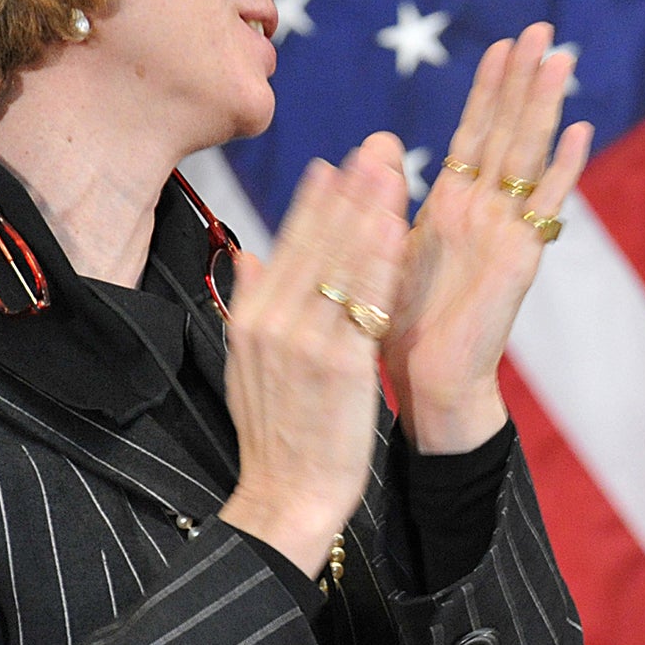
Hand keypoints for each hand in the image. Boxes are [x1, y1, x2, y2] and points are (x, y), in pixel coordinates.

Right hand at [217, 134, 407, 573]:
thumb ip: (252, 306)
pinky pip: (361, 303)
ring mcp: (303, 342)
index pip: (288, 245)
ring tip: (391, 168)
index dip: (317, 201)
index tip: (339, 161)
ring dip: (367, 211)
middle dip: (348, 191)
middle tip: (376, 145)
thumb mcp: (249, 366)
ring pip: (339, 264)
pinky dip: (377, 263)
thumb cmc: (278, 435)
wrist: (286, 499)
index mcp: (251, 318)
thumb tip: (250, 257)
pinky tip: (395, 229)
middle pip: (315, 242)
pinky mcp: (337, 366)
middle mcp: (271, 322)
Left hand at [386, 22, 592, 452]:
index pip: (474, 134)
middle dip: (522, 80)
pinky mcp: (520, 259)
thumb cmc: (403, 328)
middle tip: (540, 28)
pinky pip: (545, 206)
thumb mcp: (384, 249)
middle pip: (507, 131)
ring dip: (544, 106)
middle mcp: (486, 213)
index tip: (500, 44)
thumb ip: (384, 200)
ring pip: (528, 155)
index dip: (488, 90)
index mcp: (453, 208)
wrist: (429, 385)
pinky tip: (581, 131)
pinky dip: (565, 169)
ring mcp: (508, 233)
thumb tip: (373, 148)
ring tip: (559, 58)